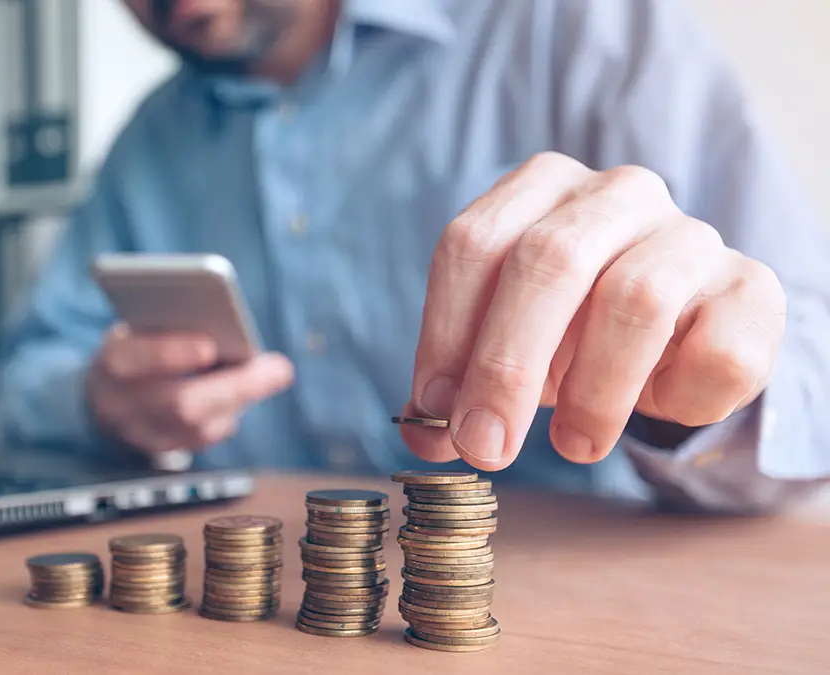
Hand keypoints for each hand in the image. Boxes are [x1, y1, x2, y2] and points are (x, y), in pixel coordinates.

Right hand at [86, 323, 293, 455]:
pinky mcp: (162, 451)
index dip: (171, 353)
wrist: (105, 396)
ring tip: (272, 373)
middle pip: (179, 404)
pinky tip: (246, 392)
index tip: (209, 345)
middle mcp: (121, 405)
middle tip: (278, 369)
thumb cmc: (136, 348)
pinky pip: (203, 439)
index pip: (133, 358)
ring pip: (197, 429)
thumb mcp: (140, 328)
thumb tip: (228, 329)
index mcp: (112, 361)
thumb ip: (171, 324)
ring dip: (240, 399)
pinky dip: (229, 413)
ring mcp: (141, 434)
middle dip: (234, 386)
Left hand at [400, 152, 786, 470]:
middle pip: (548, 260)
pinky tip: (658, 406)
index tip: (435, 409)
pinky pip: (716, 347)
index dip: (446, 331)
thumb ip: (458, 388)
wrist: (680, 340)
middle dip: (505, 365)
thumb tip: (422, 436)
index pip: (472, 244)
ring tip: (573, 446)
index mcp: (539, 188)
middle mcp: (616, 193)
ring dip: (593, 391)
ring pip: (635, 299)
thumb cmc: (573, 336)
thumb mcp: (505, 353)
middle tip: (485, 446)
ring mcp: (691, 234)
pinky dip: (678, 395)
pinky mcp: (752, 288)